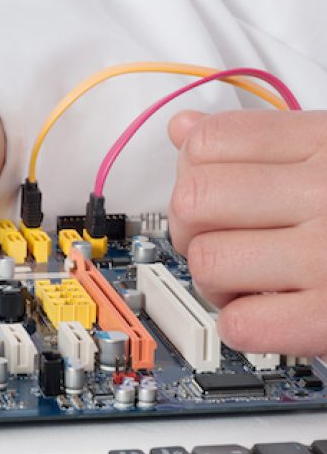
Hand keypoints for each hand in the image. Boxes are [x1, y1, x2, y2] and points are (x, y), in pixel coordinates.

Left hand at [168, 109, 326, 355]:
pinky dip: (243, 324)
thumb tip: (184, 130)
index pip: (209, 142)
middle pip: (195, 200)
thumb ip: (267, 139)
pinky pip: (244, 323)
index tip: (213, 192)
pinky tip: (270, 315)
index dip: (192, 170)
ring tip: (250, 282)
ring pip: (208, 262)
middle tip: (223, 240)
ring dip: (215, 281)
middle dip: (192, 228)